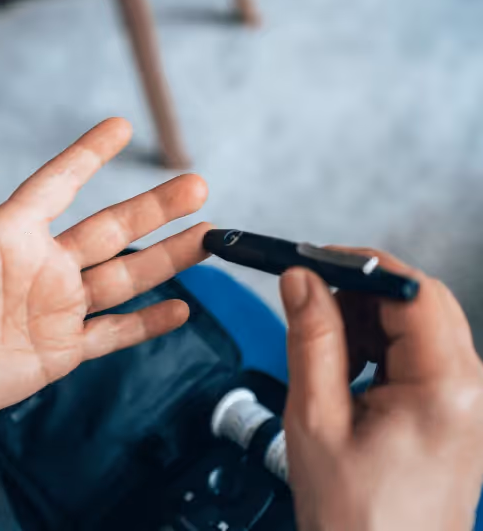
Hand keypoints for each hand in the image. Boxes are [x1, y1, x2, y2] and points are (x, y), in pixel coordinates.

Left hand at [0, 117, 209, 430]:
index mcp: (10, 235)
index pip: (58, 184)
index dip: (89, 155)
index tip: (120, 126)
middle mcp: (42, 266)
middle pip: (111, 229)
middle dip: (154, 207)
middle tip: (197, 186)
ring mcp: (55, 309)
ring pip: (124, 277)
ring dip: (166, 258)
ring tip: (207, 237)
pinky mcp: (60, 351)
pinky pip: (113, 333)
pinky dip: (147, 324)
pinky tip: (180, 308)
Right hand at [280, 251, 482, 530]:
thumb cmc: (354, 516)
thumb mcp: (314, 419)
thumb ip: (310, 339)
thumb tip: (301, 280)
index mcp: (446, 387)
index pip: (413, 291)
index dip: (361, 266)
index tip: (314, 261)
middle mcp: (472, 388)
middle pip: (419, 302)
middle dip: (359, 295)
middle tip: (309, 308)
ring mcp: (468, 400)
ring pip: (416, 325)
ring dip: (366, 323)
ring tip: (327, 359)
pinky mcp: (457, 410)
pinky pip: (418, 354)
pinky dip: (378, 349)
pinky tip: (348, 375)